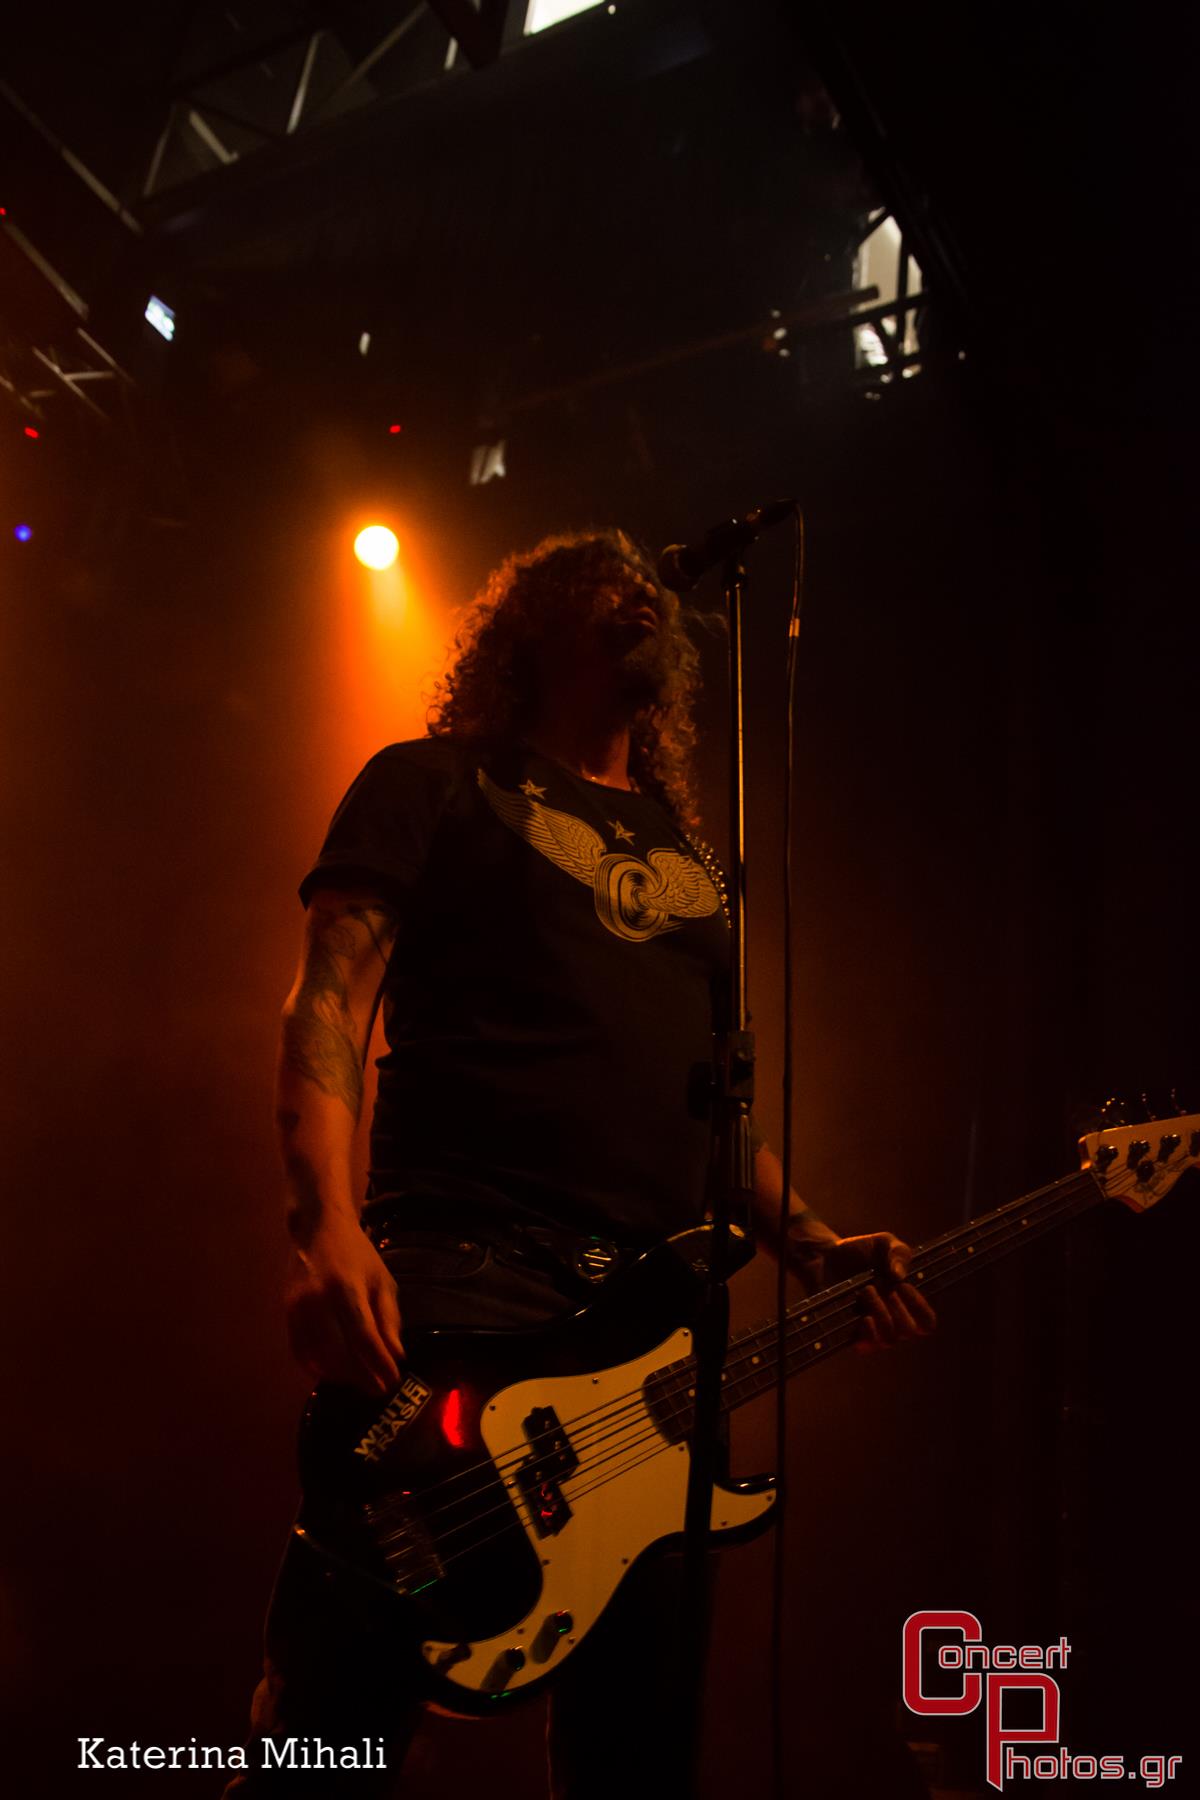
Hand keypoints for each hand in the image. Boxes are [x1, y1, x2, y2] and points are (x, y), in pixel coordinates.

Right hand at [285, 1214, 404, 1393]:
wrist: (317, 1229)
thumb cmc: (356, 1254)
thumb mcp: (382, 1280)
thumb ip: (389, 1318)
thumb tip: (395, 1355)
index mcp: (346, 1288)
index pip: (363, 1336)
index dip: (378, 1364)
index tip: (392, 1381)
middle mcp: (317, 1300)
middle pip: (337, 1352)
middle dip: (360, 1375)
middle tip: (378, 1388)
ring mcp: (297, 1308)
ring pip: (317, 1357)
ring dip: (340, 1375)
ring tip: (361, 1381)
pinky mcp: (286, 1313)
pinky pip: (301, 1351)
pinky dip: (318, 1367)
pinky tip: (336, 1372)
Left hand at [822, 1232, 936, 1350]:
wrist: (825, 1255)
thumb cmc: (858, 1251)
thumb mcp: (884, 1242)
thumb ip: (899, 1252)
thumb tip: (900, 1276)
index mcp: (905, 1302)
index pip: (927, 1322)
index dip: (920, 1308)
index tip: (903, 1286)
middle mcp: (891, 1318)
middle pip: (909, 1331)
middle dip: (897, 1307)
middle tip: (881, 1285)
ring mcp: (871, 1327)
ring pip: (889, 1339)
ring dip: (881, 1313)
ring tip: (867, 1290)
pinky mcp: (850, 1332)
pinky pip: (866, 1346)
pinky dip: (869, 1333)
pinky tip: (863, 1316)